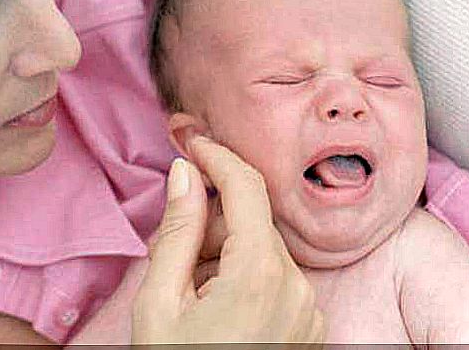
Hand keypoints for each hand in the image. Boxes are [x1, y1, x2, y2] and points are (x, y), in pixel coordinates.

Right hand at [132, 136, 323, 344]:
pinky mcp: (309, 325)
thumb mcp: (159, 303)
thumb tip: (185, 173)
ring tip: (192, 294)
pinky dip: (245, 277)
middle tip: (173, 254)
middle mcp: (297, 287)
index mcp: (260, 275)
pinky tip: (218, 306)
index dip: (217, 156)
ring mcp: (307, 309)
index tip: (193, 143)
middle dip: (211, 222)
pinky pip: (276, 277)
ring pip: (262, 248)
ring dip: (226, 252)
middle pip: (251, 220)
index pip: (246, 186)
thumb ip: (177, 231)